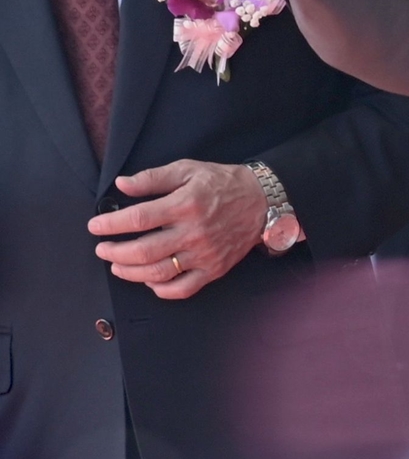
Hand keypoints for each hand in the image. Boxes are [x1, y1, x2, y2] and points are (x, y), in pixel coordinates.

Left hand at [88, 161, 268, 299]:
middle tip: (102, 249)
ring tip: (117, 266)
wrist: (262, 201)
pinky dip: (160, 289)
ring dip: (130, 272)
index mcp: (186, 204)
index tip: (95, 226)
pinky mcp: (214, 269)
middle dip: (114, 252)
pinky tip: (149, 280)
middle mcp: (194, 232)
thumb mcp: (188, 169)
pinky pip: (182, 288)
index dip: (111, 224)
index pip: (138, 219)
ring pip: (158, 273)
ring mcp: (204, 254)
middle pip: (143, 251)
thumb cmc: (222, 183)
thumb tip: (122, 185)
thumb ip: (153, 178)